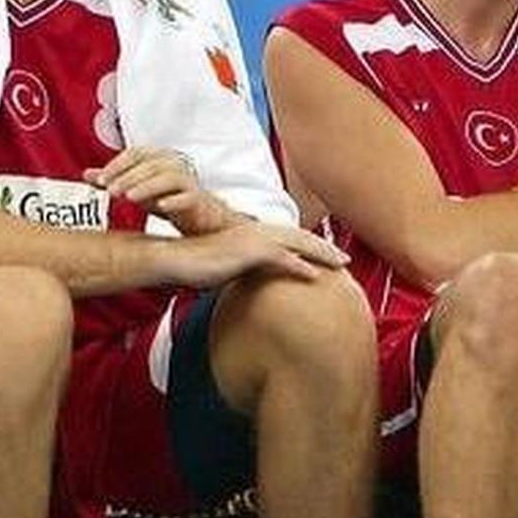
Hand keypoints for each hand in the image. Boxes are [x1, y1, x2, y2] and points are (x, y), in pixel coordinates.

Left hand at [84, 147, 238, 235]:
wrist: (203, 220)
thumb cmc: (169, 200)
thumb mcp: (138, 189)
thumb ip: (115, 181)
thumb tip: (87, 175)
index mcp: (159, 159)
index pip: (136, 154)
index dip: (117, 165)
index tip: (100, 180)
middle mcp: (175, 166)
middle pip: (151, 164)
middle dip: (128, 177)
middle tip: (110, 191)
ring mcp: (189, 182)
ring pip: (169, 177)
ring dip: (147, 186)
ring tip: (129, 197)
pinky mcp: (199, 201)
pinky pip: (188, 197)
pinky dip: (174, 200)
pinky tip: (160, 207)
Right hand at [164, 220, 349, 287]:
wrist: (172, 260)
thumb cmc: (193, 267)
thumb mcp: (223, 267)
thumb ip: (241, 271)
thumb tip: (250, 285)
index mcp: (250, 233)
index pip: (288, 237)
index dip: (310, 245)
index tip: (328, 256)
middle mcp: (255, 232)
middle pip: (299, 237)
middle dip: (324, 247)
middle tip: (345, 259)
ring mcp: (252, 240)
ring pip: (296, 244)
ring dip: (321, 254)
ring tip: (341, 265)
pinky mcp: (247, 252)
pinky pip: (281, 259)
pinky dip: (300, 266)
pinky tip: (316, 277)